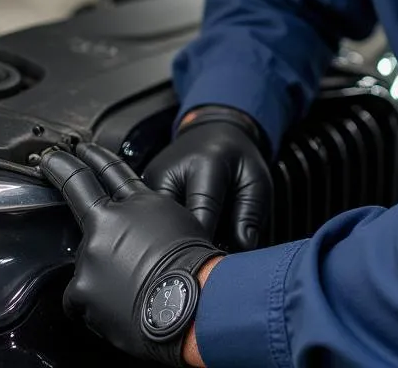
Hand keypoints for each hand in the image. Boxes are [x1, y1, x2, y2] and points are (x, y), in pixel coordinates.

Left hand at [40, 142, 220, 365]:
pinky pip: (78, 297)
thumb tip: (141, 231)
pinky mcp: (81, 284)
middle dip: (62, 169)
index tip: (81, 148)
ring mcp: (93, 251)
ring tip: (129, 292)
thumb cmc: (195, 268)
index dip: (95, 157)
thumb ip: (151, 219)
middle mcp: (112, 221)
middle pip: (80, 191)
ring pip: (87, 260)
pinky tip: (115, 309)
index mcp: (141, 204)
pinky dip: (92, 305)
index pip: (112, 172)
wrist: (192, 302)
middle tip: (50, 160)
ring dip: (101, 273)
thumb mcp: (180, 224)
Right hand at [143, 105, 272, 251]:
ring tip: (193, 249)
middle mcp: (171, 171)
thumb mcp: (255, 180)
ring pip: (155, 225)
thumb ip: (250, 213)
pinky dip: (164, 233)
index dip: (209, 243)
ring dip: (173, 241)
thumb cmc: (237, 159)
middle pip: (171, 223)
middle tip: (205, 264)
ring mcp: (151, 179)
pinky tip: (179, 239)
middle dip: (187, 247)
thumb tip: (242, 248)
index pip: (202, 213)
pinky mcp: (141, 188)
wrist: (213, 131)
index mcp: (204, 164)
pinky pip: (148, 220)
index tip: (217, 266)